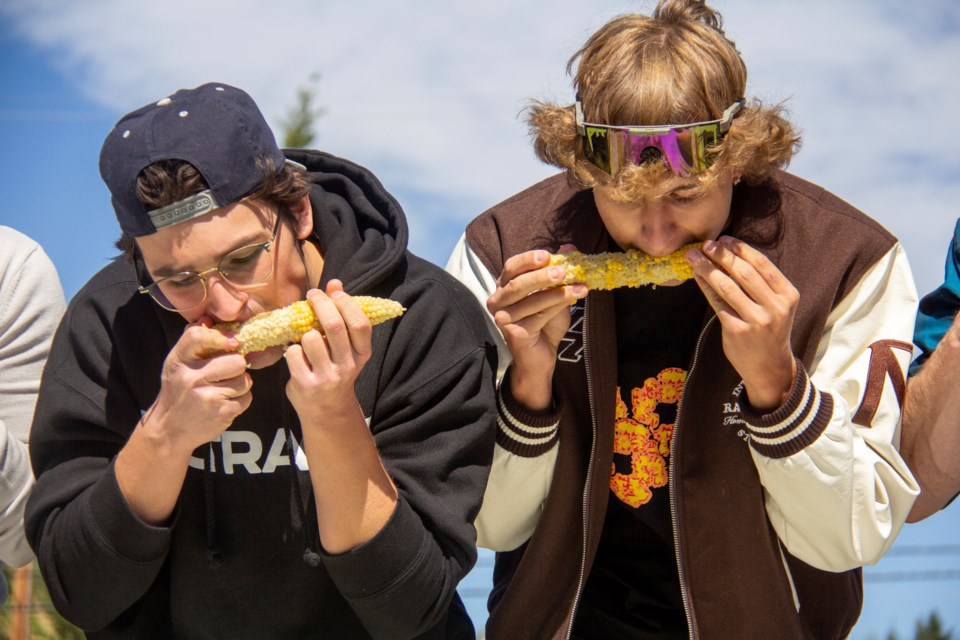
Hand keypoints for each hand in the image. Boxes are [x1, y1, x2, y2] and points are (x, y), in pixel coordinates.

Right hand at [145, 320, 252, 452]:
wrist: (168, 430)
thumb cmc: (177, 392)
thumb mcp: (177, 364)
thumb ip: (192, 341)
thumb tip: (209, 317)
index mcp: (178, 361)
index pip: (198, 336)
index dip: (221, 337)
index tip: (232, 342)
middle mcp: (191, 378)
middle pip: (237, 361)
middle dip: (237, 367)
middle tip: (226, 374)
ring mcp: (207, 397)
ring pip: (245, 380)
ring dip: (240, 385)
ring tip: (224, 390)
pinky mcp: (221, 413)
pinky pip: (246, 398)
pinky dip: (240, 401)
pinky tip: (224, 403)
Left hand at [284, 280, 371, 424]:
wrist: (326, 409)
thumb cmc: (334, 367)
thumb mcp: (344, 345)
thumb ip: (341, 313)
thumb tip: (335, 282)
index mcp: (362, 353)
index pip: (359, 323)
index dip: (346, 303)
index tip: (334, 293)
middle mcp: (348, 366)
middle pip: (334, 326)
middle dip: (320, 304)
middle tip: (312, 295)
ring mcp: (327, 377)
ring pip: (310, 338)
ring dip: (304, 332)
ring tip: (306, 338)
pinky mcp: (307, 385)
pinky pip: (294, 354)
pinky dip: (292, 349)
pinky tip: (297, 356)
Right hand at [487, 246, 587, 409]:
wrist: (542, 355)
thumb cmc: (545, 322)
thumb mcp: (554, 293)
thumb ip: (558, 272)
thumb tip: (568, 247)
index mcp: (504, 286)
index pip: (512, 267)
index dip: (528, 260)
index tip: (547, 255)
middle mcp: (498, 301)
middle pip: (518, 284)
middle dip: (541, 276)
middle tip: (563, 270)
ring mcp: (503, 319)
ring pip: (531, 301)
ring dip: (557, 292)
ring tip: (579, 286)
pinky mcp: (514, 333)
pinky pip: (538, 316)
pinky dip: (557, 306)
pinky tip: (574, 298)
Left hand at [686, 236, 797, 409]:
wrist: (769, 366)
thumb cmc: (770, 330)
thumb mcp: (777, 305)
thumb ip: (761, 283)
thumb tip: (729, 252)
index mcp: (788, 295)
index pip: (762, 264)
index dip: (741, 248)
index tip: (724, 239)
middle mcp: (775, 307)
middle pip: (744, 272)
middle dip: (721, 255)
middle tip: (706, 244)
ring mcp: (757, 320)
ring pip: (727, 285)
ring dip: (707, 267)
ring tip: (693, 256)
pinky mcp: (737, 330)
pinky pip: (717, 302)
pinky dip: (704, 285)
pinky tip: (696, 275)